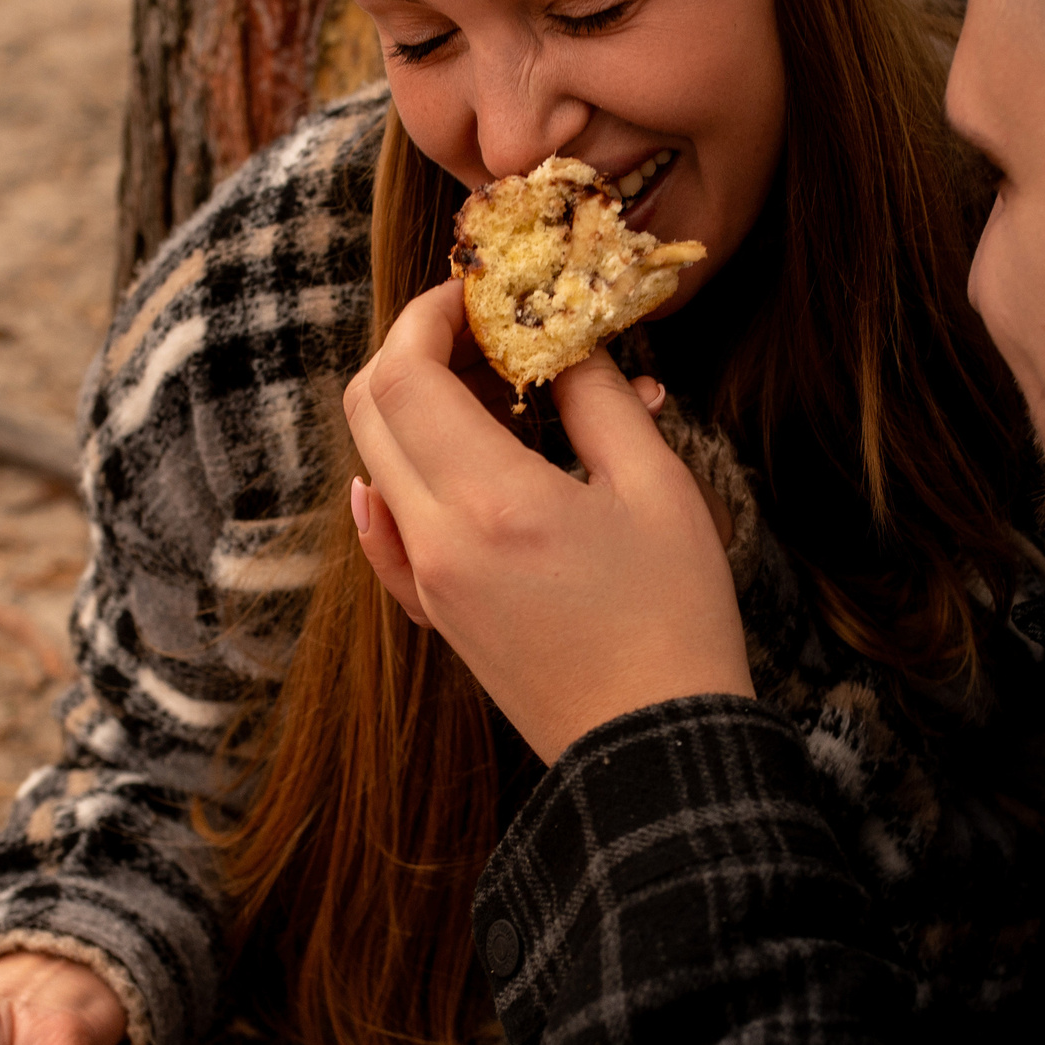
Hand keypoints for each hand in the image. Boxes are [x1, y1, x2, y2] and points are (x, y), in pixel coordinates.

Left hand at [341, 279, 753, 764]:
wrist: (653, 750)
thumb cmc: (675, 620)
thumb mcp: (657, 488)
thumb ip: (602, 399)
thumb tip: (564, 340)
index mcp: (489, 501)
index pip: (403, 374)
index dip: (428, 315)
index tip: (479, 293)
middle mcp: (435, 540)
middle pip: (369, 409)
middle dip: (413, 349)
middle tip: (484, 333)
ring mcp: (425, 583)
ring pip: (376, 462)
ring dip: (415, 409)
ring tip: (495, 392)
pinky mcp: (435, 616)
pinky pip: (386, 532)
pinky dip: (400, 480)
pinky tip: (445, 466)